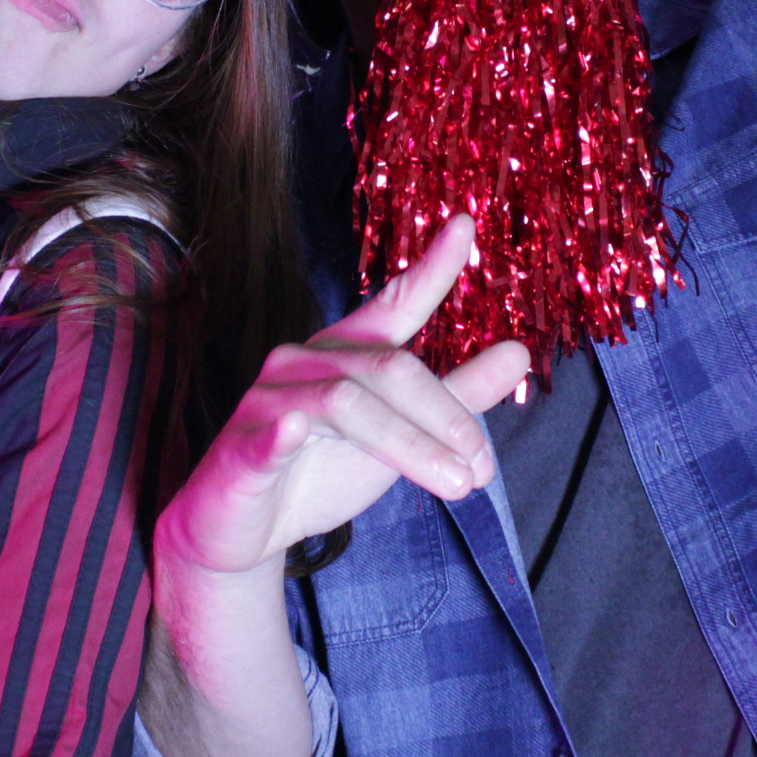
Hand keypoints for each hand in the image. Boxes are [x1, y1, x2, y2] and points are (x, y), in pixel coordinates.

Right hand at [156, 215, 533, 580]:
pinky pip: (263, 437)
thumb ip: (457, 396)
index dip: (430, 268)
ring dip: (409, 446)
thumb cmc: (320, 471)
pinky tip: (298, 434)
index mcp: (345, 352)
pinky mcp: (237, 451)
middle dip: (446, 416)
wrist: (244, 532)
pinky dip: (282, 435)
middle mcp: (305, 363)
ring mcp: (268, 403)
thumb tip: (519, 353)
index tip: (467, 224)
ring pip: (346, 404)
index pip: (393, 304)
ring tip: (456, 485)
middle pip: (389, 369)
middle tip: (482, 468)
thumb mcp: (403, 436)